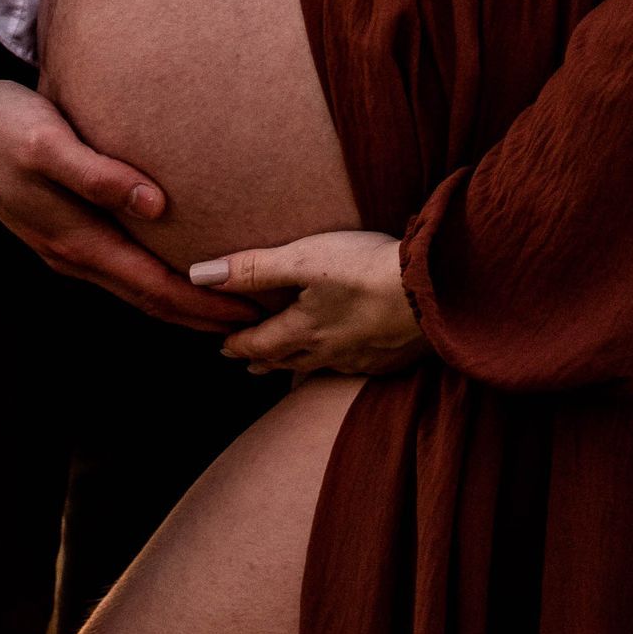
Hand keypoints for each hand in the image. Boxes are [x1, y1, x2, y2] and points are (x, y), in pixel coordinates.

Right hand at [0, 75, 255, 333]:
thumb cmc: (2, 126)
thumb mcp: (49, 143)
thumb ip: (99, 175)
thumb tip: (157, 206)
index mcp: (75, 240)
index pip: (154, 287)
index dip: (203, 303)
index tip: (250, 312)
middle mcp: (72, 254)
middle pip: (149, 300)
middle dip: (202, 316)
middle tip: (259, 324)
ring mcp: (65, 248)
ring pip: (135, 291)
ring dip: (180, 305)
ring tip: (226, 308)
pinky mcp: (62, 232)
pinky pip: (120, 271)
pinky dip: (154, 283)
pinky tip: (173, 274)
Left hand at [192, 230, 427, 376]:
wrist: (434, 291)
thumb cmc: (364, 270)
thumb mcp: (303, 260)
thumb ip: (252, 268)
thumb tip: (199, 275)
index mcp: (304, 331)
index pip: (259, 343)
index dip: (238, 343)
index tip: (223, 345)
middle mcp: (329, 352)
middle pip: (287, 361)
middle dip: (265, 361)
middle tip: (249, 365)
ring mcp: (363, 358)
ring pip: (321, 369)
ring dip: (300, 369)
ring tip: (291, 373)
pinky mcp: (392, 358)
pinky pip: (357, 369)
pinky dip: (342, 365)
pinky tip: (349, 361)